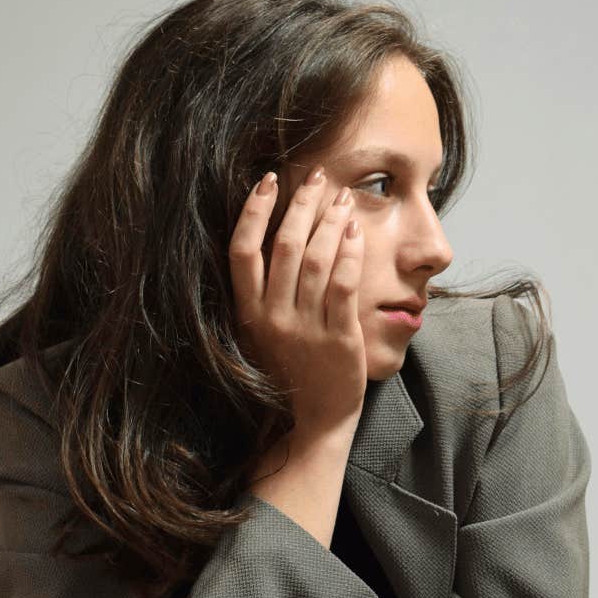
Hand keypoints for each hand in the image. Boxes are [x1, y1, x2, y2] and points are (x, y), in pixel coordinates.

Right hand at [228, 166, 366, 434]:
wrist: (314, 419)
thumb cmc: (290, 371)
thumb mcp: (263, 332)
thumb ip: (264, 290)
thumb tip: (274, 234)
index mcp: (249, 313)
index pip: (241, 250)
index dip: (253, 210)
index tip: (268, 181)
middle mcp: (273, 318)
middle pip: (283, 245)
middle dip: (302, 204)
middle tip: (317, 178)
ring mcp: (305, 328)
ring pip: (316, 259)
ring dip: (331, 221)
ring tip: (343, 199)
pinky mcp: (338, 338)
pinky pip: (343, 284)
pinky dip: (350, 252)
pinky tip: (356, 231)